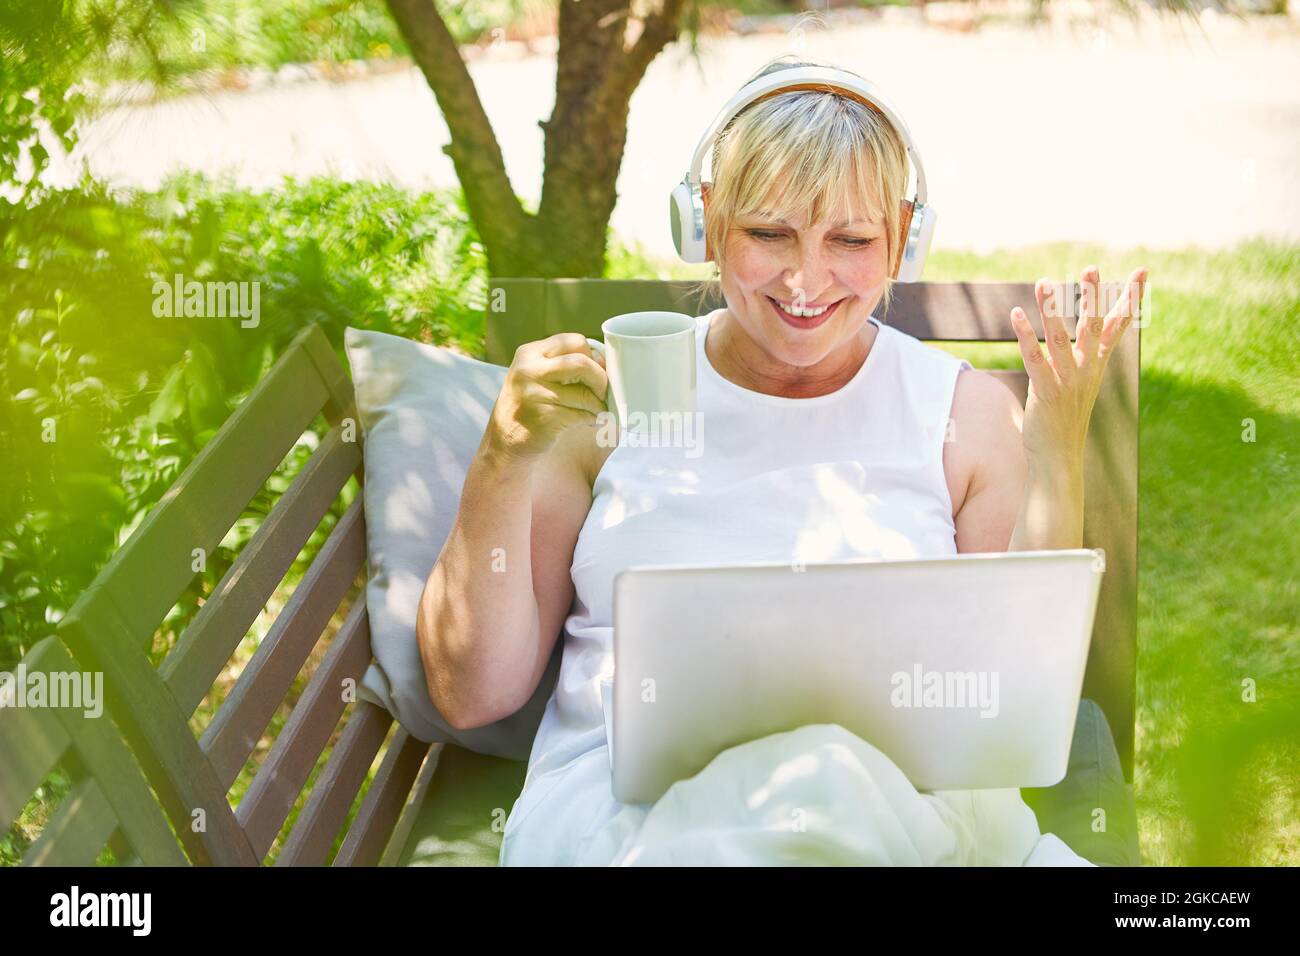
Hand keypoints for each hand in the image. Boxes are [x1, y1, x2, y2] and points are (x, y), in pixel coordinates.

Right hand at [485, 332, 608, 463]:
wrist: (506, 442)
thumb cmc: (531, 406)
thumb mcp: (538, 376)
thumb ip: (564, 364)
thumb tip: (607, 364)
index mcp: (530, 353)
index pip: (576, 342)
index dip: (594, 357)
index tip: (598, 371)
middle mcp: (530, 370)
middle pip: (583, 363)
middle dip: (601, 379)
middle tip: (603, 393)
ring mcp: (535, 394)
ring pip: (586, 394)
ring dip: (599, 405)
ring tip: (596, 411)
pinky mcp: (545, 418)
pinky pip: (582, 415)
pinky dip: (592, 419)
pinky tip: (587, 421)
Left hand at [1010, 265, 1147, 465]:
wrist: (1060, 460)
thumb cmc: (1064, 421)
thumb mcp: (1077, 385)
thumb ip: (1076, 360)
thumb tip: (1071, 341)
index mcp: (1097, 366)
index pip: (1117, 326)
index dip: (1130, 299)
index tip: (1142, 272)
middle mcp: (1087, 370)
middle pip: (1092, 327)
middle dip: (1091, 297)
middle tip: (1091, 268)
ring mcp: (1068, 382)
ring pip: (1061, 339)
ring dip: (1051, 310)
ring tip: (1044, 283)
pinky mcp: (1047, 393)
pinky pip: (1035, 360)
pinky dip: (1025, 336)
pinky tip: (1015, 315)